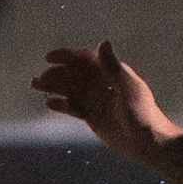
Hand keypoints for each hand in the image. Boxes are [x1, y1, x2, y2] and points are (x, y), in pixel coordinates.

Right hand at [31, 41, 181, 166]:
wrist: (147, 141)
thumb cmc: (142, 113)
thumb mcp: (128, 88)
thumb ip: (113, 66)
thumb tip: (103, 42)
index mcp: (110, 73)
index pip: (85, 59)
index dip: (67, 56)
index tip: (48, 58)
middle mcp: (101, 83)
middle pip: (74, 74)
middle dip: (55, 74)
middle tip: (38, 80)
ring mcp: (96, 100)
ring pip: (70, 89)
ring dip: (54, 86)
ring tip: (36, 85)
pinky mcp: (92, 116)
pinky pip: (72, 106)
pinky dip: (61, 104)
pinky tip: (49, 103)